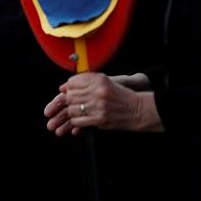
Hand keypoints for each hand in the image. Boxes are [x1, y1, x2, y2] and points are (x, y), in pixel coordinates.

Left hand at [44, 72, 160, 135]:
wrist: (137, 110)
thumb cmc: (120, 96)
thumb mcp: (104, 83)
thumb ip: (84, 82)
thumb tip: (62, 87)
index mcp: (99, 80)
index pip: (73, 82)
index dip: (69, 87)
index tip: (71, 91)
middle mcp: (98, 91)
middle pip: (70, 95)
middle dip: (69, 100)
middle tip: (75, 103)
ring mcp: (98, 106)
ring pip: (72, 108)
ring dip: (73, 111)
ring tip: (80, 111)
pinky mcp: (99, 119)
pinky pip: (77, 120)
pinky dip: (76, 121)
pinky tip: (82, 118)